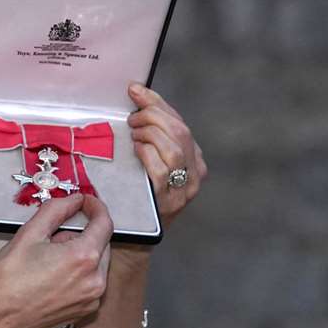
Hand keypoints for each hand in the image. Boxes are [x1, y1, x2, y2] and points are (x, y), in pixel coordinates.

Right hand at [0, 192, 114, 327]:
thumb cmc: (7, 281)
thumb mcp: (29, 233)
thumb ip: (56, 210)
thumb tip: (73, 200)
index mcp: (83, 258)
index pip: (104, 223)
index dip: (95, 207)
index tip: (85, 202)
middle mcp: (94, 281)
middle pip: (101, 243)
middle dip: (82, 233)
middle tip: (53, 235)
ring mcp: (91, 298)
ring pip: (96, 263)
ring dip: (79, 253)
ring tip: (47, 260)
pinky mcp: (84, 310)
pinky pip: (90, 281)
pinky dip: (77, 272)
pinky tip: (52, 275)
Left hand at [125, 82, 205, 225]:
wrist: (134, 237)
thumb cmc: (137, 194)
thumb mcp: (149, 160)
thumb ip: (149, 133)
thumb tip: (135, 94)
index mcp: (194, 160)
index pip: (180, 122)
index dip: (156, 102)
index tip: (135, 90)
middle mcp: (195, 174)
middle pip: (180, 132)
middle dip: (152, 116)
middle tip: (132, 118)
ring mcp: (183, 190)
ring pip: (172, 148)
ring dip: (149, 133)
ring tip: (133, 133)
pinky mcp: (168, 202)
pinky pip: (160, 169)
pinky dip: (146, 153)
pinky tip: (135, 150)